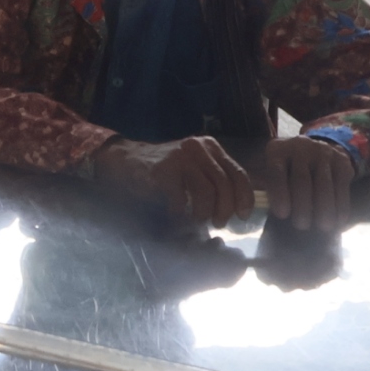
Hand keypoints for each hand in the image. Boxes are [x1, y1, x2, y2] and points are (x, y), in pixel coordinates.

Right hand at [92, 136, 252, 225]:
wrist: (125, 160)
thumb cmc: (164, 170)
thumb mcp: (195, 167)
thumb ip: (215, 177)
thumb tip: (238, 205)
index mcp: (210, 147)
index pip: (238, 173)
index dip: (244, 197)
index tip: (243, 215)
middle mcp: (198, 148)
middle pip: (225, 184)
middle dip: (225, 209)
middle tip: (219, 223)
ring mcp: (180, 157)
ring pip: (206, 192)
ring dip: (204, 212)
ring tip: (198, 220)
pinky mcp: (163, 170)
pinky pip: (181, 198)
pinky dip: (181, 211)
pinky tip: (176, 213)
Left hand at [259, 136, 353, 231]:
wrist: (319, 148)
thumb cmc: (290, 165)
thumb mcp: (276, 167)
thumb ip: (270, 185)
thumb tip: (269, 210)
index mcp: (278, 150)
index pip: (277, 172)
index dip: (279, 194)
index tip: (282, 215)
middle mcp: (300, 147)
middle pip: (301, 179)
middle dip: (302, 205)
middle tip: (301, 226)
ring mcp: (323, 153)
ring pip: (324, 184)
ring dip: (324, 208)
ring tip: (323, 227)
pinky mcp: (342, 162)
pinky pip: (342, 186)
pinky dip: (341, 205)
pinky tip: (338, 220)